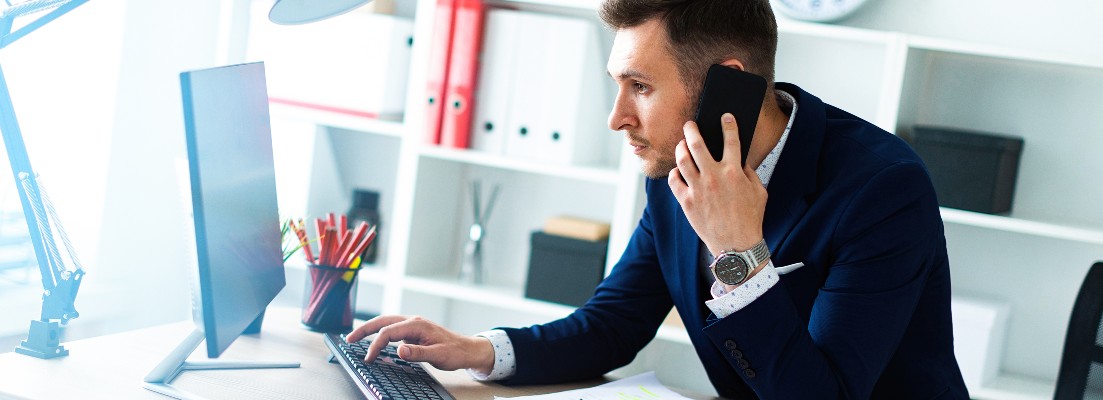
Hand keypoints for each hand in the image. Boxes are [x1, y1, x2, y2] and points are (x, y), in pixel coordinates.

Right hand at [346, 315, 494, 372]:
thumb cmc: (454, 352)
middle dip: (364, 329)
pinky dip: (380, 332)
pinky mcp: (414, 330)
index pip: (388, 332)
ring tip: (355, 337)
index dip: (375, 345)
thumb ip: (418, 353)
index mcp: (417, 325)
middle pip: (383, 321)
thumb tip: (399, 350)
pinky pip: (393, 328)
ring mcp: (413, 325)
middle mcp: (413, 321)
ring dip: (370, 328)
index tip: (368, 358)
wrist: (467, 349)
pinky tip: (375, 339)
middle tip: (348, 338)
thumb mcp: (437, 355)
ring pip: (387, 322)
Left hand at [668, 113, 766, 256]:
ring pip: (682, 159)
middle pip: (697, 144)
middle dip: (692, 129)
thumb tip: (739, 158)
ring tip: (682, 144)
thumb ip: (749, 172)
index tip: (725, 117)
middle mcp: (714, 177)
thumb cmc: (750, 218)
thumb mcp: (759, 192)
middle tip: (689, 124)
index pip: (731, 139)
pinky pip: (674, 180)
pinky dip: (675, 172)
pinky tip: (678, 170)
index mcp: (734, 172)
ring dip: (680, 147)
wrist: (736, 246)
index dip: (728, 124)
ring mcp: (698, 189)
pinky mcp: (686, 201)